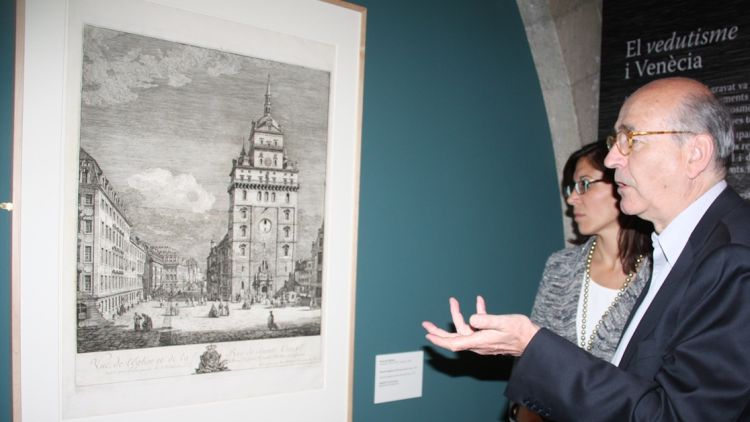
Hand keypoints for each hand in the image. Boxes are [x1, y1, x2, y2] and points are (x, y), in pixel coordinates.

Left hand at [422, 296, 538, 356]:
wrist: (532, 340)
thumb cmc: (519, 331)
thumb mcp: (502, 322)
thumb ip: (486, 320)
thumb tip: (471, 318)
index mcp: (479, 341)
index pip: (454, 343)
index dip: (439, 340)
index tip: (428, 335)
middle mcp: (478, 343)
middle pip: (454, 338)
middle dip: (439, 331)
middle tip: (426, 324)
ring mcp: (483, 341)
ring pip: (464, 330)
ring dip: (458, 316)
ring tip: (454, 300)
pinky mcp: (488, 337)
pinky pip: (477, 327)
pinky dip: (476, 315)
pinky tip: (478, 302)